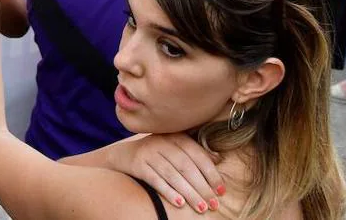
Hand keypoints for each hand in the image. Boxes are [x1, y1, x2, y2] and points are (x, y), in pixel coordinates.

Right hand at [101, 134, 223, 213]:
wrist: (123, 155)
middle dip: (202, 187)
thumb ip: (194, 151)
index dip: (211, 173)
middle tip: (213, 204)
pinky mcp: (138, 164)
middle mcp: (162, 142)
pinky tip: (179, 203)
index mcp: (175, 137)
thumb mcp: (174, 147)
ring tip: (201, 208)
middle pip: (186, 167)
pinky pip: (155, 180)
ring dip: (189, 193)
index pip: (197, 155)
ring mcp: (148, 153)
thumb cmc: (157, 153)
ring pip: (173, 175)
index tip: (221, 190)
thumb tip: (218, 159)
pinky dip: (168, 192)